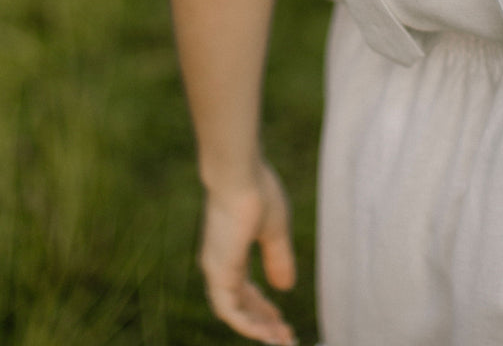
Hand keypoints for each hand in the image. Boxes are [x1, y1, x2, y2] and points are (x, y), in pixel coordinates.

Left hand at [199, 163, 297, 344]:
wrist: (240, 172)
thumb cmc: (258, 191)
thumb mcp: (275, 231)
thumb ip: (278, 259)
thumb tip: (285, 287)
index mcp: (230, 252)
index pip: (244, 291)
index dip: (263, 309)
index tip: (282, 320)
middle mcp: (219, 264)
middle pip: (239, 305)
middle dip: (263, 323)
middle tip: (286, 337)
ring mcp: (216, 268)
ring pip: (233, 312)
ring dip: (257, 328)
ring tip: (281, 339)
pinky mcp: (218, 270)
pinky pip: (229, 310)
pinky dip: (247, 324)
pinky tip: (267, 333)